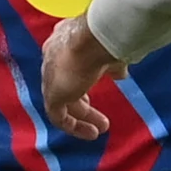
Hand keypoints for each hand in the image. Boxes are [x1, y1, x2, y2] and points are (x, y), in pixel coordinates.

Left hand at [39, 15, 124, 140]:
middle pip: (65, 84)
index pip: (69, 64)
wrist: (95, 37)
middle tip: (100, 118)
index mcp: (63, 40)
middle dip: (83, 104)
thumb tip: (120, 74)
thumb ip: (112, 64)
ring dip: (81, 117)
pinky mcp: (52, 93)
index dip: (83, 80)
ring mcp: (50, 75)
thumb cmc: (107, 37)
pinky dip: (74, 127)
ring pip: (62, 102)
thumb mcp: (112, 52)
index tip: (98, 90)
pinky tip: (91, 133)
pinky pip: (58, 116)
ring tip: (99, 130)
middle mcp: (52, 56)